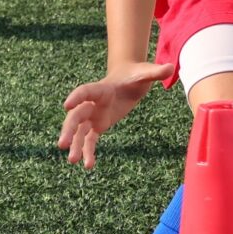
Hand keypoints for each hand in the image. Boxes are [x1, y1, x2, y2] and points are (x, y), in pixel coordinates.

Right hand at [58, 61, 173, 169]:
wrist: (128, 78)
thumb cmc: (136, 74)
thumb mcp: (145, 73)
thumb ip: (155, 72)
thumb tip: (171, 67)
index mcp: (102, 88)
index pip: (86, 91)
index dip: (76, 97)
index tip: (66, 106)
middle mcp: (94, 102)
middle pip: (77, 115)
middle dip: (69, 129)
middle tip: (62, 144)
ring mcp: (94, 115)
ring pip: (80, 130)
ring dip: (75, 144)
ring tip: (72, 161)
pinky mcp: (99, 125)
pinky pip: (90, 139)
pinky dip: (88, 151)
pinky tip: (88, 166)